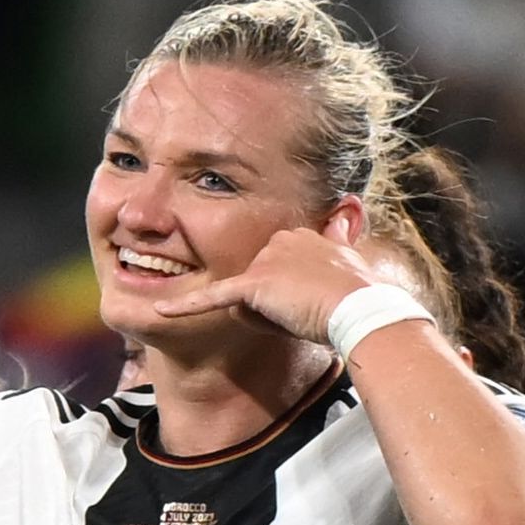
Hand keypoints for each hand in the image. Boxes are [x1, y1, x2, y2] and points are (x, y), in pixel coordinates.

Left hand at [152, 220, 378, 343]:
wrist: (362, 309)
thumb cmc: (356, 295)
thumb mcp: (346, 261)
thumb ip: (336, 240)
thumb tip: (350, 206)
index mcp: (297, 235)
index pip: (272, 274)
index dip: (289, 297)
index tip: (315, 301)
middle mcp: (277, 239)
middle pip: (254, 287)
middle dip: (274, 308)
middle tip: (308, 311)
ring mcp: (263, 260)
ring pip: (246, 303)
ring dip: (268, 318)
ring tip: (299, 315)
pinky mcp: (252, 284)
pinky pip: (213, 299)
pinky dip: (187, 306)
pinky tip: (162, 312)